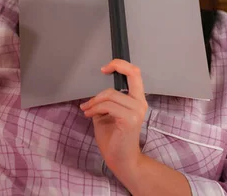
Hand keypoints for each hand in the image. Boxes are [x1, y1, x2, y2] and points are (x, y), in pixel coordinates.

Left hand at [80, 59, 147, 176]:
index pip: (136, 74)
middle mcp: (140, 103)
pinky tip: (89, 114)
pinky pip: (107, 106)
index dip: (121, 65)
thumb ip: (106, 101)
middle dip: (114, 69)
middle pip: (130, 76)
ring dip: (94, 101)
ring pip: (110, 94)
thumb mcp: (107, 114)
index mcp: (137, 100)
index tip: (106, 68)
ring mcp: (137, 111)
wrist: (121, 160)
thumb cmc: (114, 138)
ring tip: (86, 109)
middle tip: (99, 75)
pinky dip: (94, 108)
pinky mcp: (130, 120)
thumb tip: (94, 92)